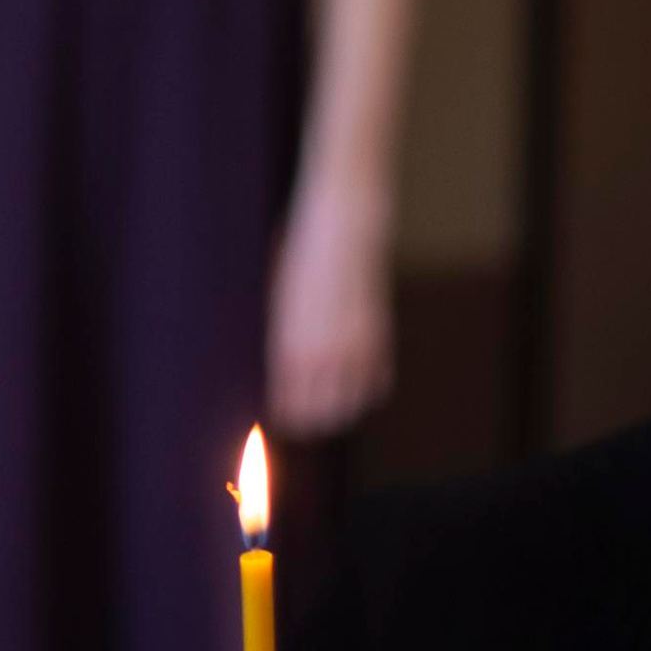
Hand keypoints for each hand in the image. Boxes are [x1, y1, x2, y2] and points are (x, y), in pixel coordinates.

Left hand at [266, 182, 393, 438]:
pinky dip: (366, 391)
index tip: (279, 414)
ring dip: (338, 411)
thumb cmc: (296, 258)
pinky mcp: (379, 338)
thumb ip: (274, 337)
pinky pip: (376, 385)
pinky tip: (354, 385)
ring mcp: (355, 348)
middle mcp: (323, 354)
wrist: (341, 230)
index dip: (283, 415)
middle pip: (319, 416)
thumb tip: (271, 365)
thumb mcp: (273, 298)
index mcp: (289, 346)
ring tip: (328, 409)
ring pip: (350, 407)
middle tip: (303, 418)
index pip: (287, 405)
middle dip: (309, 421)